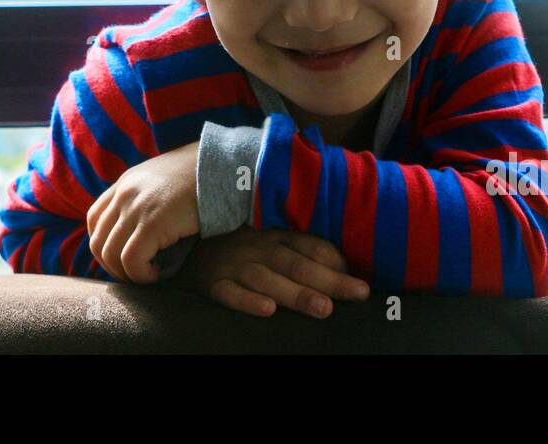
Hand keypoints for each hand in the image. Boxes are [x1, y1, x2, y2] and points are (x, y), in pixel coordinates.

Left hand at [86, 141, 199, 283]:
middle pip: (97, 242)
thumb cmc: (202, 180)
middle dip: (113, 267)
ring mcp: (136, 207)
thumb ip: (145, 200)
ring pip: (110, 255)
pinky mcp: (152, 223)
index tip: (124, 258)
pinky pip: (132, 261)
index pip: (94, 220)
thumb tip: (138, 234)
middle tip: (137, 275)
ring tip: (149, 275)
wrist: (225, 167)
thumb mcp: (163, 183)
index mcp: (126, 183)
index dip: (105, 245)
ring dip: (128, 274)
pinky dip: (142, 275)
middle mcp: (125, 193)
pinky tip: (158, 274)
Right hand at [170, 226, 370, 317]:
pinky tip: (267, 311)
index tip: (361, 279)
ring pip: (269, 280)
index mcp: (275, 235)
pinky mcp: (214, 283)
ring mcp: (235, 266)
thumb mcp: (270, 239)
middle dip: (329, 281)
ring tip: (323, 308)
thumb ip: (302, 250)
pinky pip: (231, 293)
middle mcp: (258, 249)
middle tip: (357, 294)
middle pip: (297, 265)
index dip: (336, 262)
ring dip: (297, 294)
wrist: (186, 246)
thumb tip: (342, 265)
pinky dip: (248, 301)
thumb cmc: (240, 245)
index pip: (310, 246)